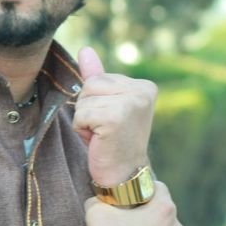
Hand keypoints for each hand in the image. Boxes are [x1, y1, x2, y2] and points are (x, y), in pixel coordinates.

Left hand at [72, 47, 156, 185]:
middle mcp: (142, 92)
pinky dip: (82, 129)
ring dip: (84, 120)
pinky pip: (81, 114)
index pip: (98, 78)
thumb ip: (97, 76)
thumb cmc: (113, 141)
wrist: (124, 175)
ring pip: (83, 99)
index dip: (95, 102)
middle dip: (88, 109)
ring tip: (101, 135)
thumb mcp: (105, 105)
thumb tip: (85, 50)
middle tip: (104, 130)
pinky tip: (98, 140)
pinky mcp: (115, 117)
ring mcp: (131, 104)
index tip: (110, 121)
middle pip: (90, 85)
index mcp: (144, 86)